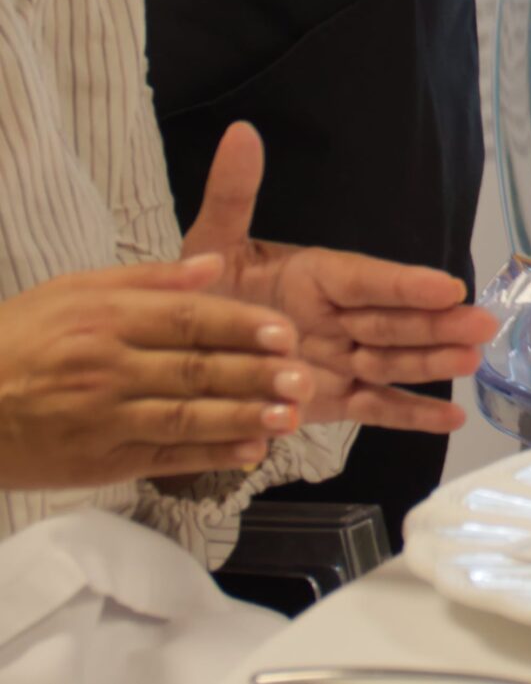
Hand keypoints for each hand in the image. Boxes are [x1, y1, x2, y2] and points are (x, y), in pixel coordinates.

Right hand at [0, 256, 311, 488]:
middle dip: (256, 376)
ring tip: (290, 418)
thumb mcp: (74, 290)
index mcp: (104, 318)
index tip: (285, 333)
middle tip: (305, 377)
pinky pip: (164, 457)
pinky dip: (210, 456)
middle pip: (195, 370)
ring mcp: (101, 419)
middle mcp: (105, 368)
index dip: (242, 326)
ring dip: (244, 419)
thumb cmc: (18, 338)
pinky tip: (250, 452)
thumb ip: (150, 278)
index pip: (188, 319)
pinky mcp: (97, 462)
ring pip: (186, 418)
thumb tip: (214, 265)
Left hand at [180, 124, 497, 433]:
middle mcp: (336, 318)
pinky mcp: (332, 400)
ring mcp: (338, 360)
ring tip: (471, 362)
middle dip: (438, 326)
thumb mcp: (212, 244)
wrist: (177, 356)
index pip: (365, 280)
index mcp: (315, 277)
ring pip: (393, 363)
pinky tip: (451, 419)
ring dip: (433, 364)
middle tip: (481, 325)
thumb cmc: (199, 294)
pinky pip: (375, 408)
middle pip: (393, 322)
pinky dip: (411, 415)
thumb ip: (233, 193)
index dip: (405, 286)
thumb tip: (240, 133)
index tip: (446, 286)